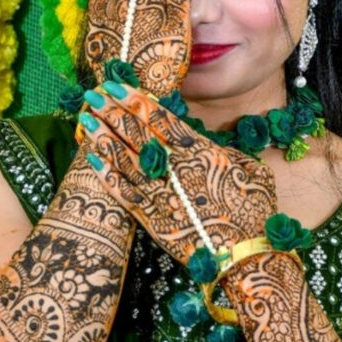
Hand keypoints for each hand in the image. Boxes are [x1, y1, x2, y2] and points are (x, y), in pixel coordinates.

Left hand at [82, 83, 277, 265]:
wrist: (247, 256)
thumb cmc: (256, 213)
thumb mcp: (253, 172)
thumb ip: (229, 155)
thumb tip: (216, 150)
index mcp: (200, 151)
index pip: (159, 118)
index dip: (135, 99)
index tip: (116, 85)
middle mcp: (175, 167)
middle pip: (136, 132)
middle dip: (112, 110)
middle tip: (92, 94)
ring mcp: (160, 193)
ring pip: (123, 158)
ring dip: (103, 136)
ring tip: (85, 119)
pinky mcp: (151, 219)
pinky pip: (122, 192)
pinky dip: (106, 174)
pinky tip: (91, 158)